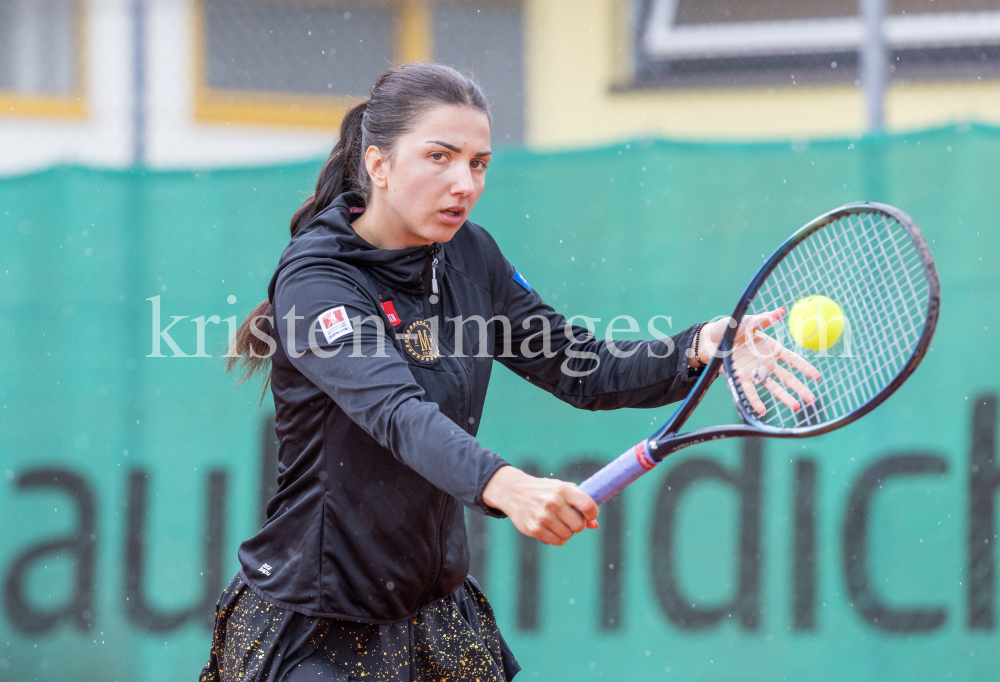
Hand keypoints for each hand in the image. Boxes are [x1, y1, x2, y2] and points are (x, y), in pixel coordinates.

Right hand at [482, 466, 598, 545]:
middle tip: (570, 519)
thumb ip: (580, 504)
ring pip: (568, 535)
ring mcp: (543, 517)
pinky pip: (557, 541)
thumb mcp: (562, 490)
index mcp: (562, 490)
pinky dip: (558, 538)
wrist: (513, 492)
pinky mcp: (535, 529)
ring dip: (567, 532)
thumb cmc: (544, 491)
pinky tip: (551, 529)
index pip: (587, 505)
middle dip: (577, 524)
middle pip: (579, 525)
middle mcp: (553, 502)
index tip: (589, 515)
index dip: (593, 513)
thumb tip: (595, 526)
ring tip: (558, 523)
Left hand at [695, 308, 820, 415]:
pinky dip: (755, 400)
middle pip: (787, 378)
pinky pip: (750, 391)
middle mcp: (766, 363)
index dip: (804, 368)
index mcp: (771, 349)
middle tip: (811, 400)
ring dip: (784, 397)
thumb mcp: (747, 322)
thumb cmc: (729, 329)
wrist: (709, 339)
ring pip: (773, 387)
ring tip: (796, 408)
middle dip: (800, 389)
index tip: (817, 377)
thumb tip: (781, 311)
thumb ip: (764, 319)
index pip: (792, 360)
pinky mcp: (740, 378)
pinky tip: (763, 410)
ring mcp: (754, 372)